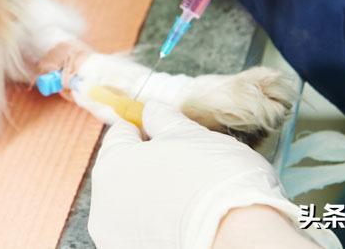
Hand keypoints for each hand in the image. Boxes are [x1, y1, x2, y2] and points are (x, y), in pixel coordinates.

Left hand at [88, 102, 337, 248]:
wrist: (240, 241)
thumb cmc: (217, 180)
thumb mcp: (192, 135)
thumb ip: (165, 119)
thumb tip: (150, 110)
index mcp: (112, 163)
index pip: (121, 133)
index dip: (146, 127)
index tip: (168, 130)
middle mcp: (103, 203)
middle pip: (124, 170)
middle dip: (150, 163)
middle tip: (187, 164)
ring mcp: (116, 235)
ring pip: (133, 203)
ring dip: (154, 195)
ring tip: (191, 197)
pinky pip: (143, 230)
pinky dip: (160, 224)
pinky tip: (187, 222)